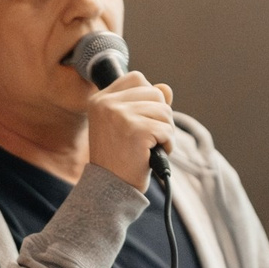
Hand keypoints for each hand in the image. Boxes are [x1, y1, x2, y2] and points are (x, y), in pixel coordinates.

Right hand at [85, 71, 173, 189]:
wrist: (109, 189)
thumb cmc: (119, 158)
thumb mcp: (127, 125)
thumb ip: (145, 103)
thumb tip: (166, 88)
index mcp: (100, 99)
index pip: (136, 78)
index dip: (148, 97)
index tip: (142, 119)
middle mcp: (106, 103)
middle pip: (155, 92)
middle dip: (160, 116)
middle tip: (150, 136)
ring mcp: (120, 115)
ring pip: (164, 110)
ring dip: (165, 131)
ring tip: (151, 146)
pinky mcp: (135, 130)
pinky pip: (167, 129)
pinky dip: (167, 144)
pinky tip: (154, 154)